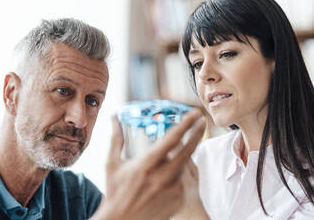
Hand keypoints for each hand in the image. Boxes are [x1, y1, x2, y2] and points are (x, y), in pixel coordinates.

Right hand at [91, 109, 205, 219]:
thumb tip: (114, 117)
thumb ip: (116, 138)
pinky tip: (167, 172)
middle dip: (196, 133)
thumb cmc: (114, 191)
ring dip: (183, 153)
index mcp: (145, 164)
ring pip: (185, 164)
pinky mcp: (176, 199)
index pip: (171, 139)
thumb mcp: (112, 163)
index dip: (185, 124)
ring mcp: (171, 189)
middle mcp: (161, 176)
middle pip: (187, 151)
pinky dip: (178, 170)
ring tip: (175, 149)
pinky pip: (183, 179)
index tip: (193, 113)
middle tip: (202, 121)